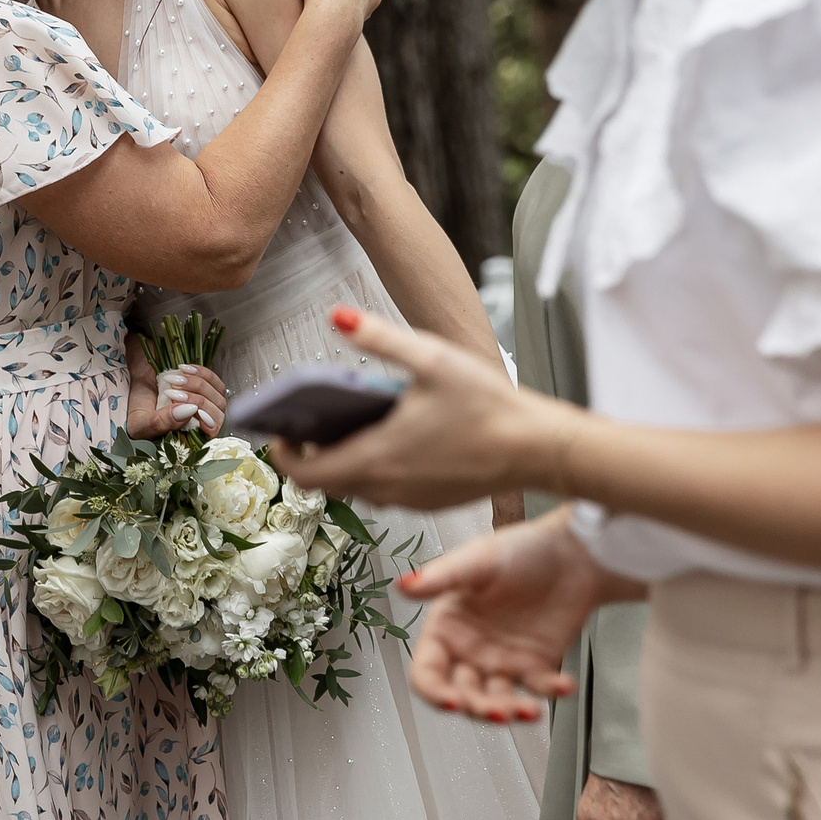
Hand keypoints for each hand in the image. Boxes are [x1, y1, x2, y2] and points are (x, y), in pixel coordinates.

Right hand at [131, 363, 228, 438]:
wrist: (138, 383)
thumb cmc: (139, 408)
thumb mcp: (141, 423)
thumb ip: (161, 422)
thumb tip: (190, 410)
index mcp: (190, 441)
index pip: (211, 436)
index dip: (207, 422)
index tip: (191, 409)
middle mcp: (203, 425)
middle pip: (218, 415)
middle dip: (197, 400)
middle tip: (173, 393)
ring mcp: (208, 405)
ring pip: (218, 396)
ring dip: (197, 385)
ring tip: (173, 380)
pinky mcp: (207, 387)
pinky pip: (214, 380)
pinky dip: (201, 373)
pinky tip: (184, 369)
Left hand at [266, 307, 548, 509]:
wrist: (540, 448)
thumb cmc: (490, 406)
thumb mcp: (431, 358)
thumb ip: (379, 337)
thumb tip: (337, 316)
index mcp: (376, 459)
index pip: (305, 474)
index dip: (283, 454)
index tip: (281, 429)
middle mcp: (388, 489)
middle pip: (327, 484)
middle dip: (310, 454)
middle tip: (310, 422)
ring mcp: (410, 501)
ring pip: (356, 490)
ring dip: (342, 463)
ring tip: (348, 424)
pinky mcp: (431, 503)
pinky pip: (386, 492)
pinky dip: (373, 469)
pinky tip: (390, 436)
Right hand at [398, 506, 618, 722]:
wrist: (572, 552)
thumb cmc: (520, 550)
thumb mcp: (477, 560)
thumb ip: (440, 577)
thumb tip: (403, 586)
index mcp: (447, 627)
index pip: (427, 671)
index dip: (433, 691)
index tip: (451, 702)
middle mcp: (470, 650)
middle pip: (463, 694)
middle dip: (478, 708)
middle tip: (498, 711)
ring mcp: (503, 661)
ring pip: (498, 700)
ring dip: (511, 711)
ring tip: (530, 711)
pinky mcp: (537, 665)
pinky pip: (540, 687)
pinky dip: (552, 691)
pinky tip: (565, 684)